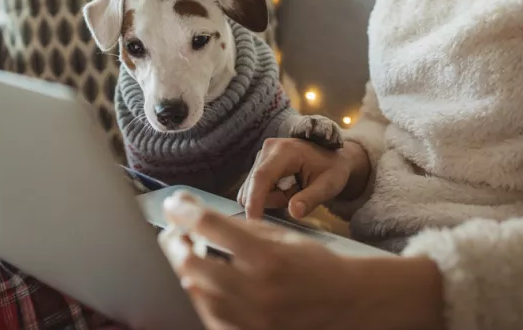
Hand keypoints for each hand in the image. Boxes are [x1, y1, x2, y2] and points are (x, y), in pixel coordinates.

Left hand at [158, 192, 445, 329]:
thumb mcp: (281, 235)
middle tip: (174, 233)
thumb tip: (195, 215)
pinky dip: (198, 298)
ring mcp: (252, 319)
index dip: (184, 211)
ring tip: (185, 256)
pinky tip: (201, 284)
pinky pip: (208, 317)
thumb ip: (239, 227)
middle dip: (175, 244)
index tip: (174, 203)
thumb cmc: (313, 264)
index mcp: (267, 256)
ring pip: (193, 294)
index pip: (210, 227)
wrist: (347, 303)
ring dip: (183, 271)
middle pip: (190, 265)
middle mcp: (258, 290)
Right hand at [238, 138, 369, 219]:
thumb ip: (311, 199)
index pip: (262, 177)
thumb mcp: (329, 185)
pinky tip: (286, 188)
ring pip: (254, 190)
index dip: (254, 200)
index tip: (252, 222)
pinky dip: (270, 195)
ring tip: (295, 190)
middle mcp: (268, 149)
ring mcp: (261, 155)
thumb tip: (294, 212)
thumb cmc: (332, 169)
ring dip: (273, 198)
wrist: (330, 156)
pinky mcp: (258, 163)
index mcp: (285, 150)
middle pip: (256, 187)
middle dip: (275, 200)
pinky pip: (255, 189)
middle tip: (300, 194)